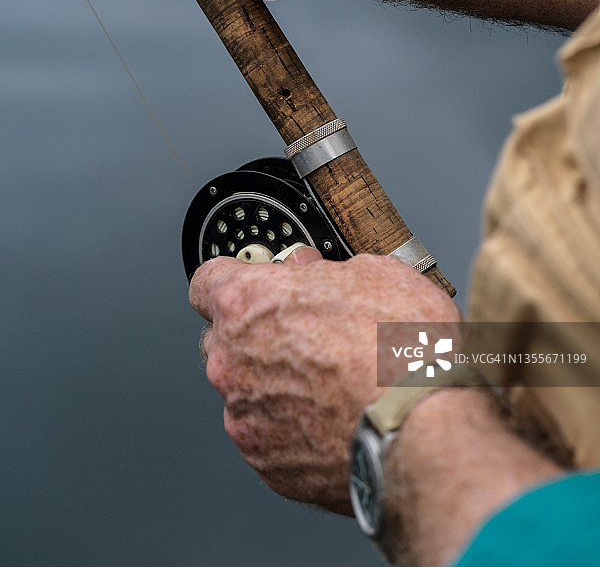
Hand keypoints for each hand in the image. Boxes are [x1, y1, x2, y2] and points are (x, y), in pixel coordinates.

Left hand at [189, 249, 460, 513]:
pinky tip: (332, 418)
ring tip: (331, 384)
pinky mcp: (266, 462)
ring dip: (275, 383)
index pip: (208, 280)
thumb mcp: (374, 273)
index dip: (234, 279)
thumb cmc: (400, 352)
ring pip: (246, 390)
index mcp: (248, 303)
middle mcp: (232, 360)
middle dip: (256, 334)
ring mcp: (244, 416)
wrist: (422, 432)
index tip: (254, 284)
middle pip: (223, 338)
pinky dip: (292, 427)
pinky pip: (268, 434)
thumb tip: (312, 272)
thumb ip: (323, 269)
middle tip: (307, 334)